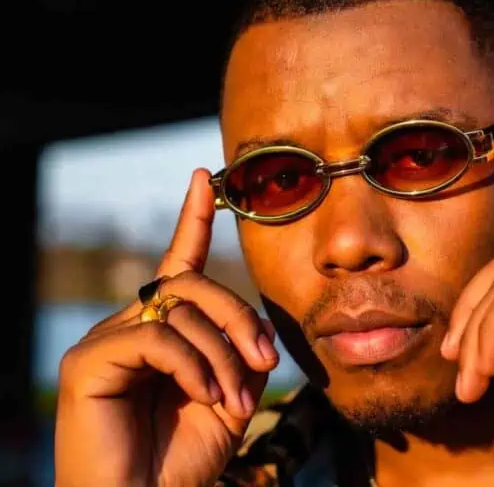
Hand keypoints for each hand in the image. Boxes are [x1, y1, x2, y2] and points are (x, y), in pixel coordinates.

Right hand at [54, 169, 278, 486]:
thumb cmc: (186, 457)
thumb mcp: (231, 395)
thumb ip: (239, 351)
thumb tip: (253, 326)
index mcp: (164, 330)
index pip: (177, 264)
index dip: (193, 220)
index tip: (205, 179)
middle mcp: (130, 326)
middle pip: (191, 284)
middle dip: (238, 317)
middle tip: (264, 362)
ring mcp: (104, 342)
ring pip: (179, 309)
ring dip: (222, 352)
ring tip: (236, 399)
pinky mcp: (87, 362)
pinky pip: (155, 338)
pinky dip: (193, 365)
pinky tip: (206, 396)